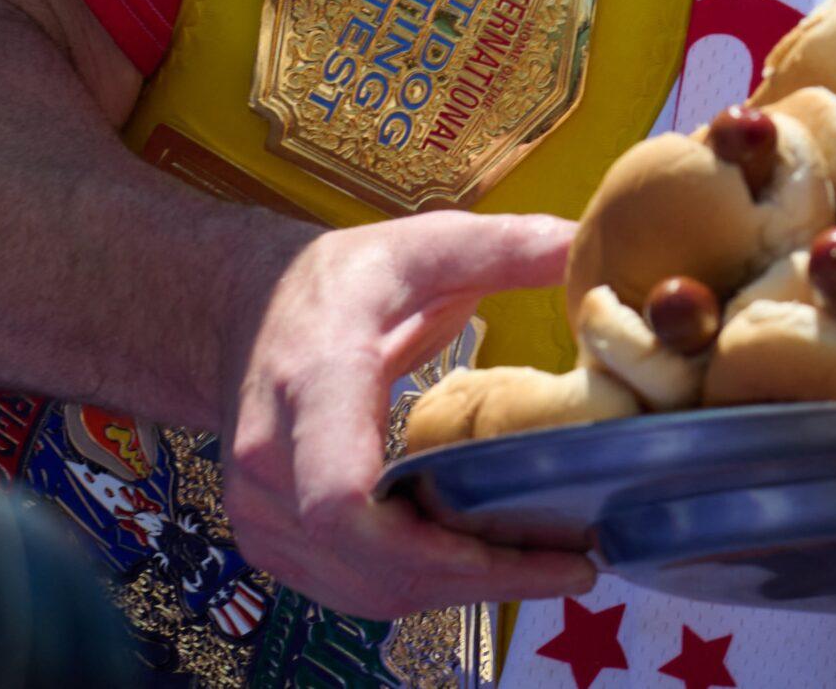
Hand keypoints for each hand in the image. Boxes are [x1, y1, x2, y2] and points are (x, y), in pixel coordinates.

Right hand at [218, 211, 598, 618]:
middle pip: (371, 559)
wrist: (250, 313)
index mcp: (313, 383)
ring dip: (460, 591)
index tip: (528, 545)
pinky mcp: (279, 538)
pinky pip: (354, 587)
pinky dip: (427, 587)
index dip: (429, 542)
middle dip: (476, 577)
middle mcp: (274, 463)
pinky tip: (492, 565)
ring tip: (551, 570)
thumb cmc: (343, 279)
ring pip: (366, 587)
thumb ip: (505, 245)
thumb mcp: (423, 244)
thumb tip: (586, 244)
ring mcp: (266, 511)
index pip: (340, 496)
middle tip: (574, 568)